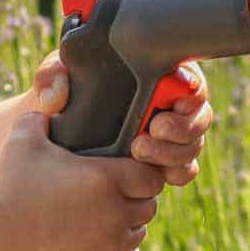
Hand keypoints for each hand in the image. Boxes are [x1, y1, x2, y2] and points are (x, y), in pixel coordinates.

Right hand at [0, 107, 165, 250]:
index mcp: (105, 179)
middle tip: (113, 191)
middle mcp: (115, 213)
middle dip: (134, 196)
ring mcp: (109, 245)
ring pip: (138, 231)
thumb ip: (44, 113)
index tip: (126, 169)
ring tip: (104, 213)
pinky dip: (119, 249)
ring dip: (127, 222)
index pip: (151, 175)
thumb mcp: (23, 138)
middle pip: (149, 203)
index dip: (141, 171)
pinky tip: (100, 238)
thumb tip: (51, 100)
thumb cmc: (6, 186)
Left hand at [20, 54, 212, 187]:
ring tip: (139, 150)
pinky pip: (184, 170)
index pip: (188, 78)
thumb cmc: (59, 100)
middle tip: (153, 128)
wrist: (52, 140)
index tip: (169, 96)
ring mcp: (168, 137)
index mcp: (153, 74)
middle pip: (198, 115)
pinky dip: (176, 173)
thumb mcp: (53, 78)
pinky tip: (157, 175)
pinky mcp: (161, 164)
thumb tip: (56, 97)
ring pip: (192, 145)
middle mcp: (167, 105)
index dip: (190, 89)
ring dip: (174, 152)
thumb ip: (50, 76)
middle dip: (182, 126)